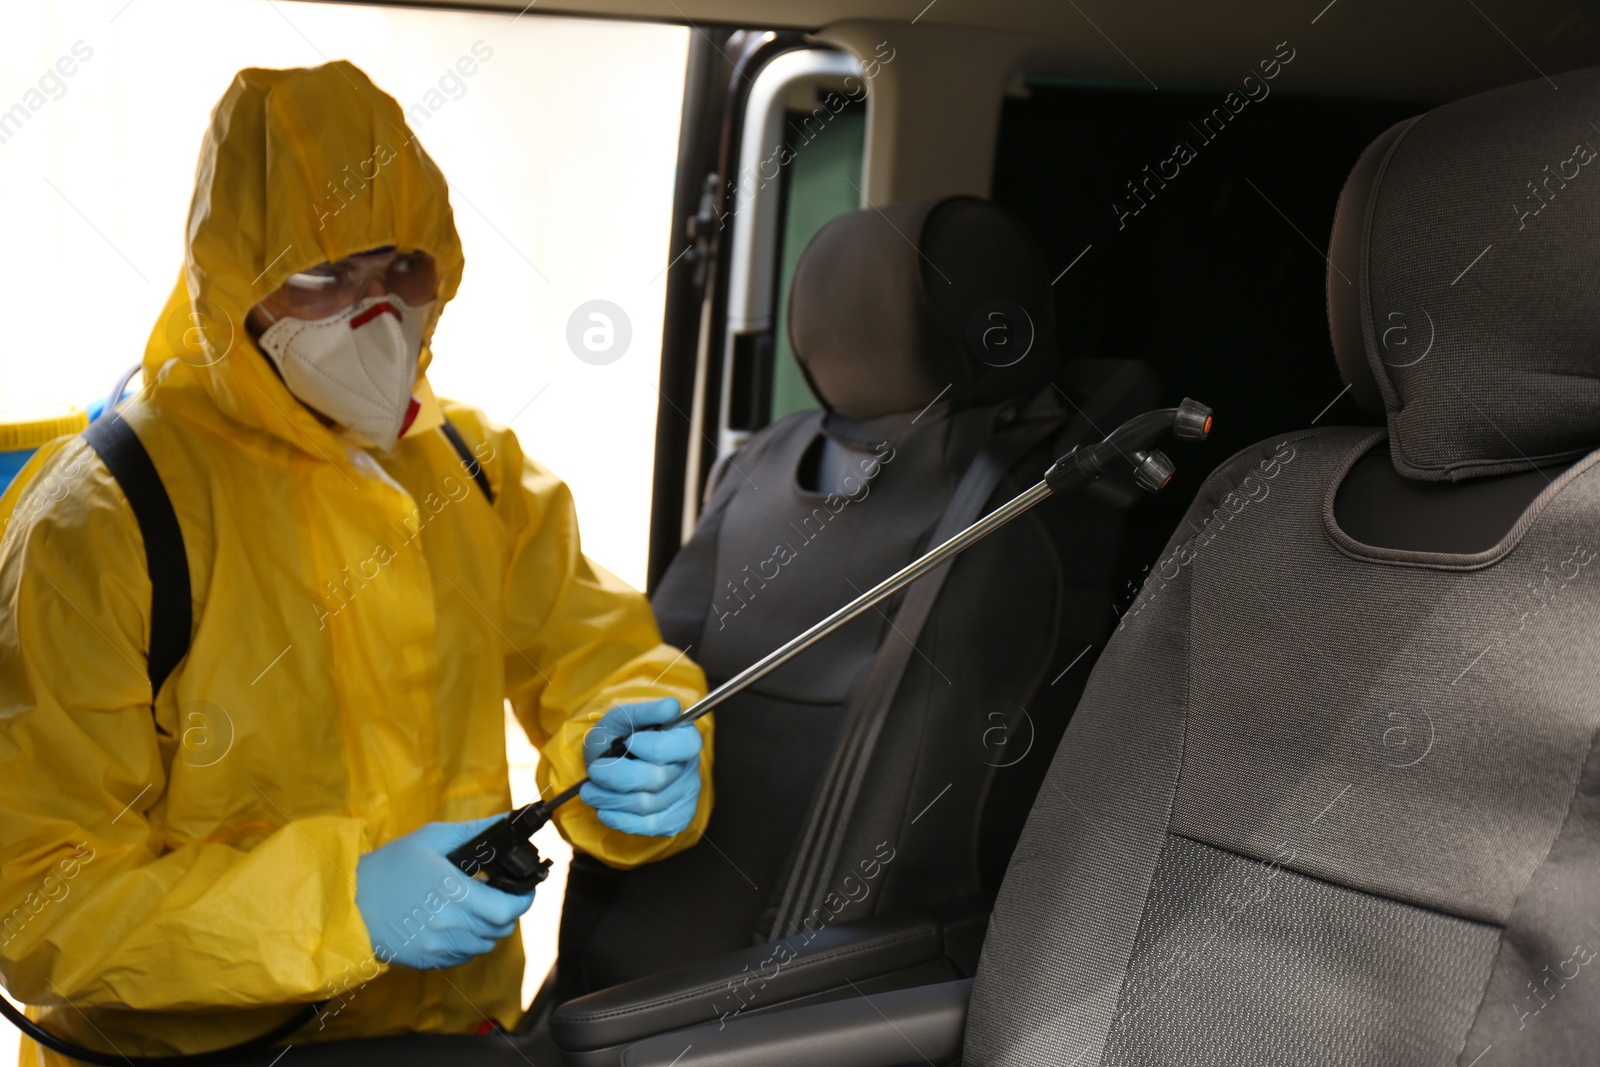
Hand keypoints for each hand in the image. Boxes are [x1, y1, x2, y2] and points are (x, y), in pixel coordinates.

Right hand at [355, 816, 535, 969]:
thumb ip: (474, 831)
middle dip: (508, 912)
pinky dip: (469, 941)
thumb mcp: (431, 838)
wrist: (349, 903)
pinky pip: (464, 956)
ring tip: (476, 908)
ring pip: (485, 945)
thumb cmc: (391, 866)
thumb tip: (508, 821)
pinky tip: (456, 923)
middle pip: (501, 929)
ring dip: (489, 928)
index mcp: (454, 892)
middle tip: (500, 894)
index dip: (523, 900)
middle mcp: (450, 924)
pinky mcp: (429, 961)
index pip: (508, 910)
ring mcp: (439, 946)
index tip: (524, 888)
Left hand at [580, 697, 701, 836]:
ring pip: (646, 805)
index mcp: (685, 738)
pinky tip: (605, 808)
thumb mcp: (624, 717)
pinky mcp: (674, 821)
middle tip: (595, 771)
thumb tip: (671, 706)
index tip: (628, 741)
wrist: (613, 761)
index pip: (679, 746)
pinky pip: (647, 826)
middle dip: (616, 776)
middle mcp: (690, 768)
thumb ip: (645, 711)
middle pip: (656, 779)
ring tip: (591, 790)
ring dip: (609, 798)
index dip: (649, 746)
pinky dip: (618, 818)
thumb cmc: (619, 737)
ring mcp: (684, 797)